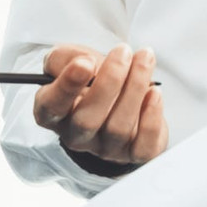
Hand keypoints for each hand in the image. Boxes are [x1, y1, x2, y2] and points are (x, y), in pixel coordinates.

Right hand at [32, 44, 167, 176]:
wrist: (116, 98)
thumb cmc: (90, 79)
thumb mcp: (69, 61)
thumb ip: (65, 57)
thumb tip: (84, 62)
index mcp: (53, 113)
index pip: (51, 107)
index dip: (67, 86)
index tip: (85, 62)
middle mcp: (75, 136)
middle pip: (87, 121)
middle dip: (109, 82)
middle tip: (124, 52)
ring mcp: (105, 148)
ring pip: (118, 129)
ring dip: (135, 89)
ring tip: (144, 59)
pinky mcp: (133, 154)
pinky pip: (143, 145)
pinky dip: (151, 118)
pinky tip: (155, 92)